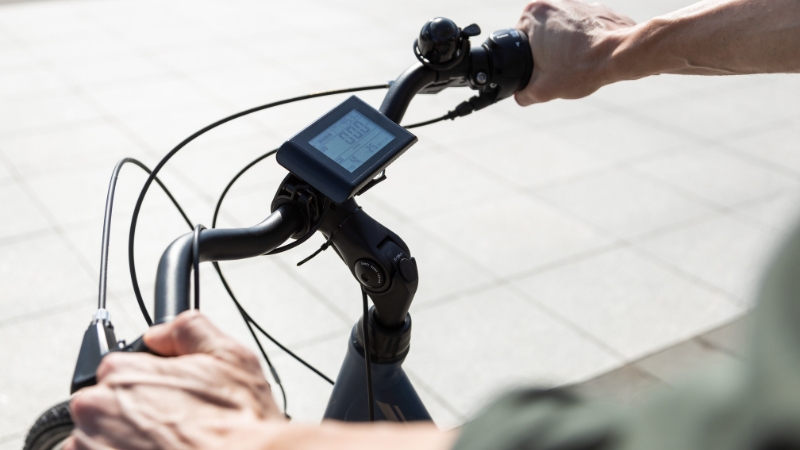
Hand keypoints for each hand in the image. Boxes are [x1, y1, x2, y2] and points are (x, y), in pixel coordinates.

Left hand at [65, 311, 283, 449]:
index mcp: (121, 372)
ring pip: (95, 441)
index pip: (115, 370)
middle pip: (100, 408)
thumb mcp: (229, 355)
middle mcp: (96, 411)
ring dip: (121, 444)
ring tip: (166, 447)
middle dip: (130, 416)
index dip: (146, 385)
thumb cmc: (239, 422)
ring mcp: (92, 447)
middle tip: (170, 427)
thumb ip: (187, 329)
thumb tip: (159, 334)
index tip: (166, 400)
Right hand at [514, 0, 635, 104]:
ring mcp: (577, 2)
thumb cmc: (581, 68)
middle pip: (540, 36)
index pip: (518, 41)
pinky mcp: (597, 8)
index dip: (526, 61)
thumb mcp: (542, 90)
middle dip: (546, 54)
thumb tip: (520, 95)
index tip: (539, 71)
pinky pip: (583, 29)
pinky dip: (584, 43)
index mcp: (533, 14)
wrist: (621, 55)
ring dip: (565, 48)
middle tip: (558, 69)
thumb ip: (523, 94)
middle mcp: (553, 2)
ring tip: (576, 64)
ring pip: (562, 32)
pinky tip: (590, 57)